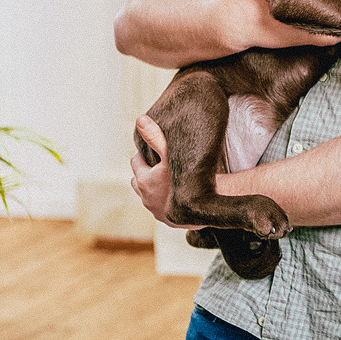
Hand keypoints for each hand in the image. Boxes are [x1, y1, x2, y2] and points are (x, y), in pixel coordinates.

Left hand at [130, 115, 202, 229]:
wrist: (204, 206)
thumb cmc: (187, 178)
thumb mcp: (170, 153)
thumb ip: (155, 137)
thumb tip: (139, 119)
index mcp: (144, 180)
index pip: (136, 162)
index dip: (144, 154)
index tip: (154, 150)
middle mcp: (145, 197)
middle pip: (138, 180)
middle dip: (145, 172)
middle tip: (159, 164)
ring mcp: (155, 210)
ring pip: (147, 196)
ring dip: (153, 188)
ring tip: (165, 179)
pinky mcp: (166, 219)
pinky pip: (160, 208)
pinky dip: (163, 201)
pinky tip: (175, 195)